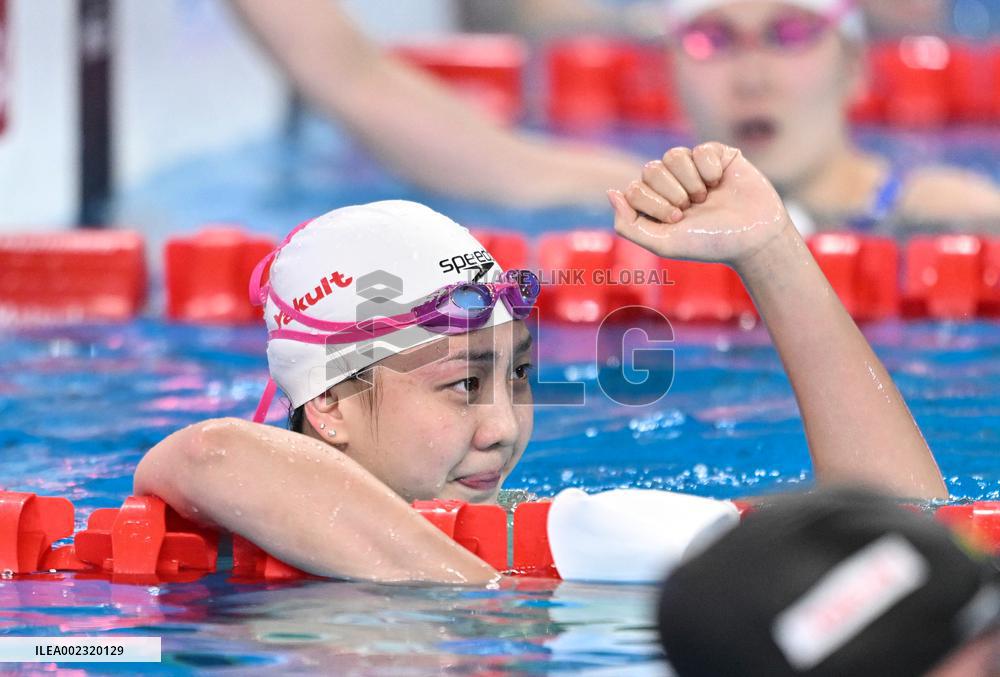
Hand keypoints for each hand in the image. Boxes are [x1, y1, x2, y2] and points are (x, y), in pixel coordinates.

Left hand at [608, 143, 792, 267]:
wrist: (754, 237)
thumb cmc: (709, 243)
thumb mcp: (663, 242)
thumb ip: (628, 224)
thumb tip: (611, 193)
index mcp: (654, 203)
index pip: (634, 189)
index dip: (655, 204)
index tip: (678, 220)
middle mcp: (670, 183)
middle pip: (651, 169)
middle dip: (673, 193)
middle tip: (692, 210)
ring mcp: (692, 168)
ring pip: (673, 155)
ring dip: (691, 181)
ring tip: (706, 197)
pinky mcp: (716, 155)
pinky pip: (700, 149)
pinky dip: (710, 169)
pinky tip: (721, 182)